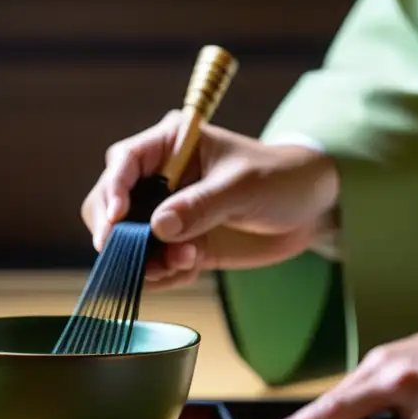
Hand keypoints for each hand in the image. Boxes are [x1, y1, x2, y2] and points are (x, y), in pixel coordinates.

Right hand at [80, 111, 340, 289]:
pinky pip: (150, 265)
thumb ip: (200, 205)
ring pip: (125, 241)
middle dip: (117, 234)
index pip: (123, 161)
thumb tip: (158, 226)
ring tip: (184, 261)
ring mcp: (164, 214)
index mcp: (169, 145)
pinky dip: (163, 274)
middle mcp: (158, 178)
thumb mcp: (243, 187)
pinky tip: (192, 266)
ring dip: (145, 259)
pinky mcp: (176, 244)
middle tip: (136, 256)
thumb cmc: (280, 179)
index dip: (113, 190)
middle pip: (108, 204)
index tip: (117, 220)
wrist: (309, 210)